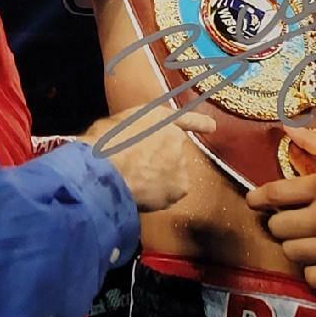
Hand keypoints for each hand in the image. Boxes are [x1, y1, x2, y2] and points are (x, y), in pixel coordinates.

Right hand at [79, 105, 215, 212]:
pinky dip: (157, 198)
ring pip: (170, 177)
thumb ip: (132, 131)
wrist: (106, 169)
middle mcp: (175, 139)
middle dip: (158, 163)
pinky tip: (139, 195)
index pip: (184, 120)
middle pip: (171, 155)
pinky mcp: (180, 187)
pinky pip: (168, 195)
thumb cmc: (102, 144)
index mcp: (158, 119)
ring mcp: (180, 164)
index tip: (212, 126)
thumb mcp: (115, 126)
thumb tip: (128, 142)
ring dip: (157, 181)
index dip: (198, 122)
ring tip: (132, 183)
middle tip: (134, 170)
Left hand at [245, 125, 315, 289]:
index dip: (258, 198)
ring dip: (295, 245)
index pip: (275, 193)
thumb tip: (287, 128)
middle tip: (290, 220)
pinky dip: (312, 270)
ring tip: (306, 238)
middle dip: (280, 223)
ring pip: (290, 251)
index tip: (254, 201)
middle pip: (277, 226)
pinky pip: (311, 277)